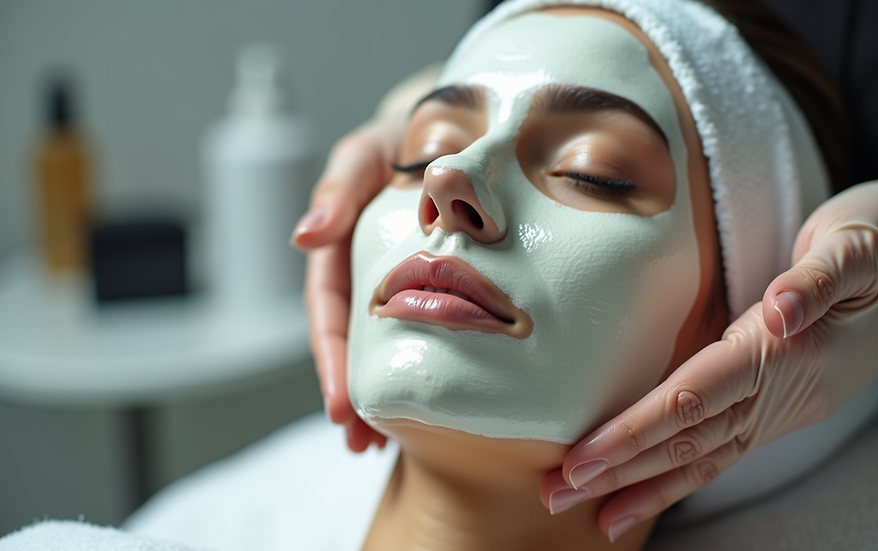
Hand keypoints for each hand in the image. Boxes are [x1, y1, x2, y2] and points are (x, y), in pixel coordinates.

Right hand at [293, 116, 404, 451]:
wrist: (455, 126)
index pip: (330, 313)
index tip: (341, 407)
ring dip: (377, 394)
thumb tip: (305, 237)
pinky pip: (420, 330)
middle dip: (350, 394)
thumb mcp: (367, 153)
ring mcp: (394, 280)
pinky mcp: (429, 283)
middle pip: (352, 342)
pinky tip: (427, 405)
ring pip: (381, 346)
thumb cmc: (404, 135)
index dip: (332, 360)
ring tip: (383, 446)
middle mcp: (364, 270)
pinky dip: (418, 367)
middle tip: (361, 444)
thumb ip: (339, 188)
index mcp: (343, 248)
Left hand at [540, 177, 877, 540]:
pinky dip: (684, 476)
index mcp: (788, 351)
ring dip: (645, 485)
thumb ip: (817, 278)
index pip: (694, 398)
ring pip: (705, 455)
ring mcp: (784, 406)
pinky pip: (725, 449)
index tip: (584, 456)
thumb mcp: (860, 246)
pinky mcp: (782, 405)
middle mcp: (782, 391)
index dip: (636, 430)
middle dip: (621, 469)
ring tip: (591, 513)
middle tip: (558, 494)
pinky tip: (648, 492)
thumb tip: (781, 307)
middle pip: (688, 439)